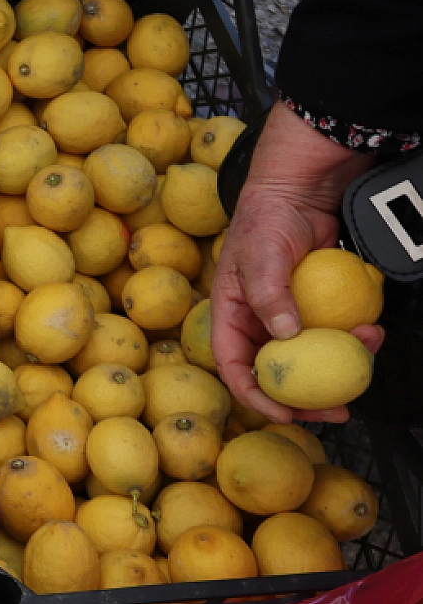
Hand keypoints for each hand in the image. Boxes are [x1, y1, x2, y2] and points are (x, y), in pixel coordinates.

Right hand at [210, 102, 382, 424]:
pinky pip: (334, 335)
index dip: (256, 395)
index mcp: (231, 316)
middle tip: (338, 411)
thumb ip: (268, 295)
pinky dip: (354, 340)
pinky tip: (372, 332)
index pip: (234, 366)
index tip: (285, 412)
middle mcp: (258, 323)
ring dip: (340, 366)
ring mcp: (290, 318)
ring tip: (368, 350)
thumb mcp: (260, 255)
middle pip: (277, 374)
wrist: (300, 191)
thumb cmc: (267, 219)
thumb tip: (285, 336)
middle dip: (307, 400)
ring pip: (312, 358)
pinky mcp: (318, 308)